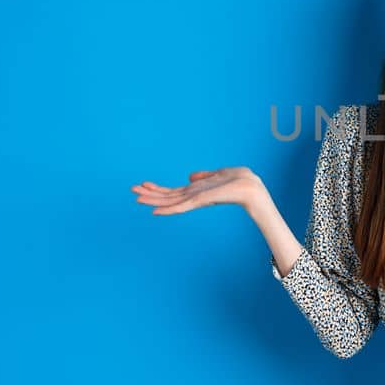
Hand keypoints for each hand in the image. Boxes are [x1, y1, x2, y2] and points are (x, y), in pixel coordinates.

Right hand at [132, 167, 270, 215]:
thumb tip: (190, 176)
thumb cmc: (240, 182)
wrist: (253, 190)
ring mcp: (197, 200)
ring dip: (153, 199)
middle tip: (131, 190)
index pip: (174, 191)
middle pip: (168, 196)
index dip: (158, 188)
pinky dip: (168, 209)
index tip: (143, 184)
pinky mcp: (202, 201)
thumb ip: (204, 176)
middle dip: (150, 193)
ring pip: (170, 201)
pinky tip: (155, 210)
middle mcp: (195, 196)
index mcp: (197, 191)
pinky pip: (182, 206)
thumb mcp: (219, 174)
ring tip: (136, 197)